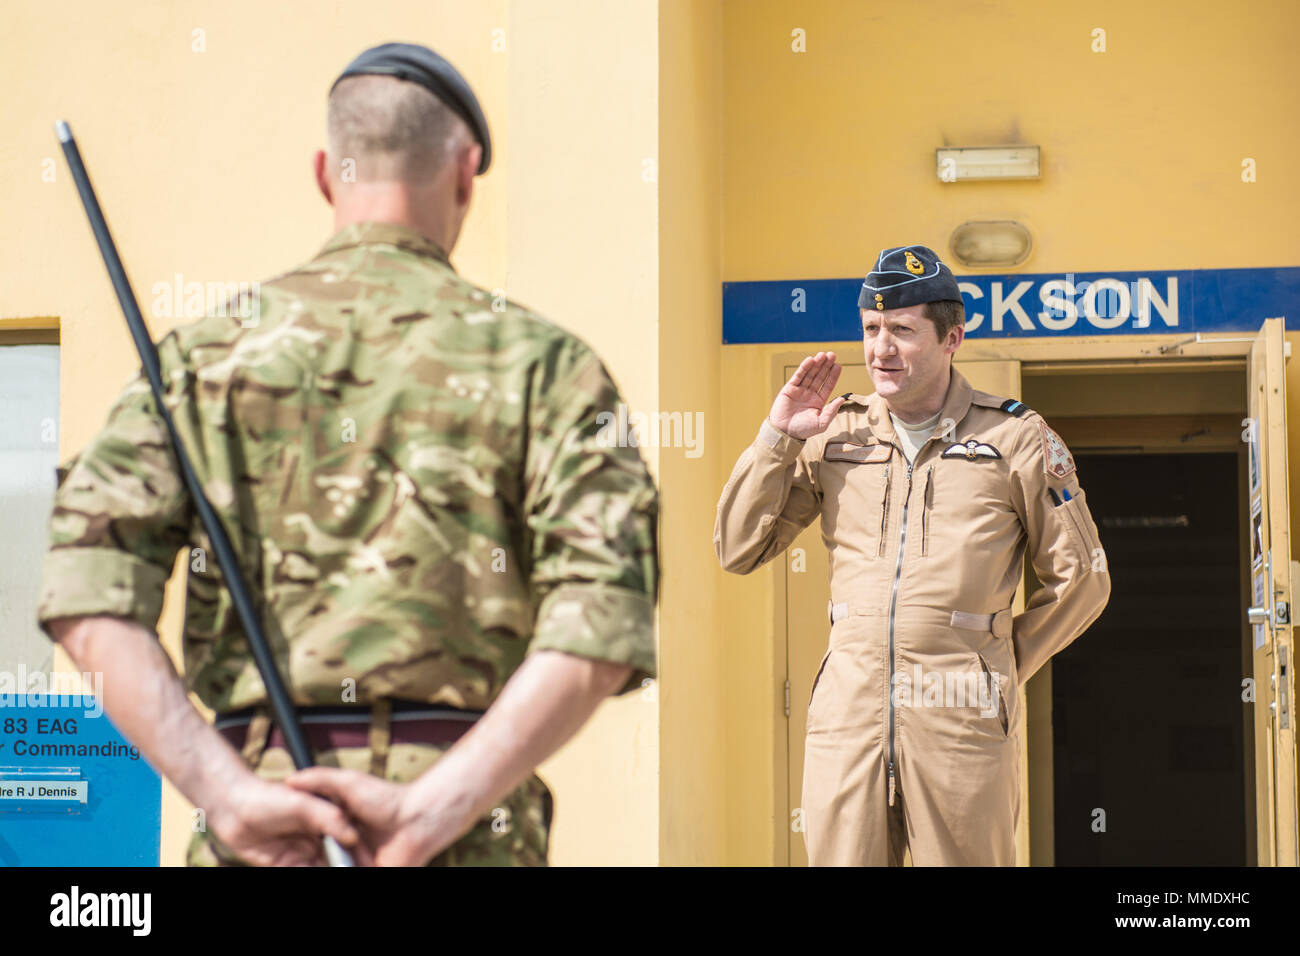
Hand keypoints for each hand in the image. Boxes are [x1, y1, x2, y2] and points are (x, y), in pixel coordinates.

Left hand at [206, 775, 363, 866]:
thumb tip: (352, 838)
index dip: (359, 852)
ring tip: (347, 872)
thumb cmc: (268, 797)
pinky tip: (323, 873)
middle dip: (347, 865)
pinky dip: (313, 874)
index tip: (371, 862)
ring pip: (323, 867)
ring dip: (333, 869)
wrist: (231, 807)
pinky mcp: (285, 864)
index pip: (348, 839)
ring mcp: (300, 852)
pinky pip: (303, 873)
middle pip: (338, 858)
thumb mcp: (303, 804)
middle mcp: (316, 837)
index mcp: (325, 818)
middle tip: (362, 869)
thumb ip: (330, 818)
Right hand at [285, 767, 468, 865]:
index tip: (274, 845)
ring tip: (298, 864)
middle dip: (305, 859)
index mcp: (341, 825)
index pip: (310, 839)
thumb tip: (289, 779)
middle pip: (319, 858)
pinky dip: (342, 871)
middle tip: (281, 860)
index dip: (295, 843)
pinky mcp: (370, 872)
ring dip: (319, 864)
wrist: (418, 819)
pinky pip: (350, 874)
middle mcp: (348, 846)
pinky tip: (335, 867)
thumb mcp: (348, 782)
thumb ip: (319, 779)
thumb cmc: (386, 798)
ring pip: (333, 866)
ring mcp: (359, 862)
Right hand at [768, 351, 845, 439]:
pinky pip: (798, 376)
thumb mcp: (821, 423)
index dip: (833, 375)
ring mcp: (799, 390)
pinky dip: (804, 368)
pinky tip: (810, 360)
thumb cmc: (803, 430)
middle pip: (820, 377)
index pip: (828, 385)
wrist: (784, 432)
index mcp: (818, 402)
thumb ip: (831, 411)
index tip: (838, 365)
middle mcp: (810, 394)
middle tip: (832, 355)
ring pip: (810, 374)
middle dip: (826, 366)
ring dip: (816, 364)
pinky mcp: (789, 389)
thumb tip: (842, 399)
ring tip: (823, 355)